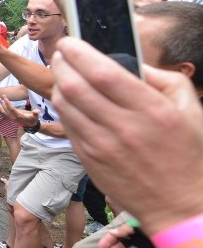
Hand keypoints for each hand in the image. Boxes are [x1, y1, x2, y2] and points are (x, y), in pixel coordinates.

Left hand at [0, 96, 37, 124]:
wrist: (31, 125)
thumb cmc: (33, 119)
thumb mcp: (36, 116)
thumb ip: (35, 113)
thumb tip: (37, 111)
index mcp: (19, 116)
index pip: (12, 109)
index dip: (8, 103)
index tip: (5, 98)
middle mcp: (14, 117)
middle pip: (7, 110)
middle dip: (3, 103)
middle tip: (1, 96)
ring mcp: (12, 118)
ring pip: (4, 112)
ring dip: (1, 106)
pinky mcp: (11, 117)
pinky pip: (5, 113)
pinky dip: (1, 109)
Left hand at [52, 38, 202, 233]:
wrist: (181, 206)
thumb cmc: (189, 153)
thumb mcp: (190, 108)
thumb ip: (162, 77)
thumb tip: (131, 60)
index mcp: (151, 110)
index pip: (102, 73)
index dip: (79, 52)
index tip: (70, 41)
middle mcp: (123, 128)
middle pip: (74, 86)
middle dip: (61, 63)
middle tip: (62, 53)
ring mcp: (101, 146)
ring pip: (64, 105)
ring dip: (58, 83)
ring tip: (64, 74)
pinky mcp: (88, 160)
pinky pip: (66, 125)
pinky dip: (63, 107)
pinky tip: (70, 100)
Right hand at [97, 222, 155, 247]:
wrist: (179, 238)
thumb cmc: (157, 227)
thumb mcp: (139, 226)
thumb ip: (126, 229)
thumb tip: (112, 233)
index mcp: (134, 230)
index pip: (118, 234)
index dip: (108, 240)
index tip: (100, 247)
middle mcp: (138, 239)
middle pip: (122, 246)